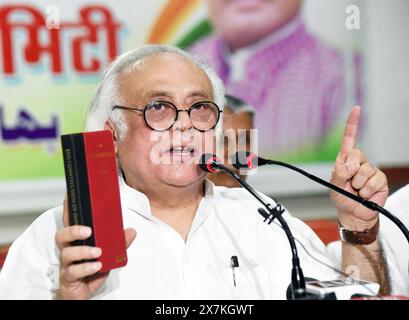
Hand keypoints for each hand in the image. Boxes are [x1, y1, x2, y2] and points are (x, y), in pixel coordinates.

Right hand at [54, 196, 136, 299]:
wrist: (83, 292)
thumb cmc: (92, 269)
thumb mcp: (108, 253)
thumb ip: (119, 242)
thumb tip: (131, 231)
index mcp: (76, 240)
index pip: (70, 222)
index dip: (69, 209)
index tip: (71, 196)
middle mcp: (68, 250)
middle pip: (61, 236)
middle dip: (73, 230)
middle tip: (88, 230)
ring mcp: (67, 264)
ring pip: (67, 254)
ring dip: (83, 251)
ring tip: (98, 252)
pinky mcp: (69, 278)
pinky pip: (73, 272)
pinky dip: (86, 268)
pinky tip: (97, 266)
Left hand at [330, 106, 388, 229]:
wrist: (354, 214)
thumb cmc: (342, 198)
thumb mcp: (334, 185)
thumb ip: (339, 173)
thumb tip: (351, 166)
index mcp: (345, 160)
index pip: (350, 138)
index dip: (353, 123)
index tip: (356, 109)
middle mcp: (359, 162)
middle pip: (357, 154)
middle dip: (351, 170)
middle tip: (349, 183)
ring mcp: (370, 170)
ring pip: (365, 171)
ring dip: (358, 185)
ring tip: (356, 191)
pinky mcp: (380, 180)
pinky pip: (374, 181)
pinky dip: (367, 190)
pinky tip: (365, 195)